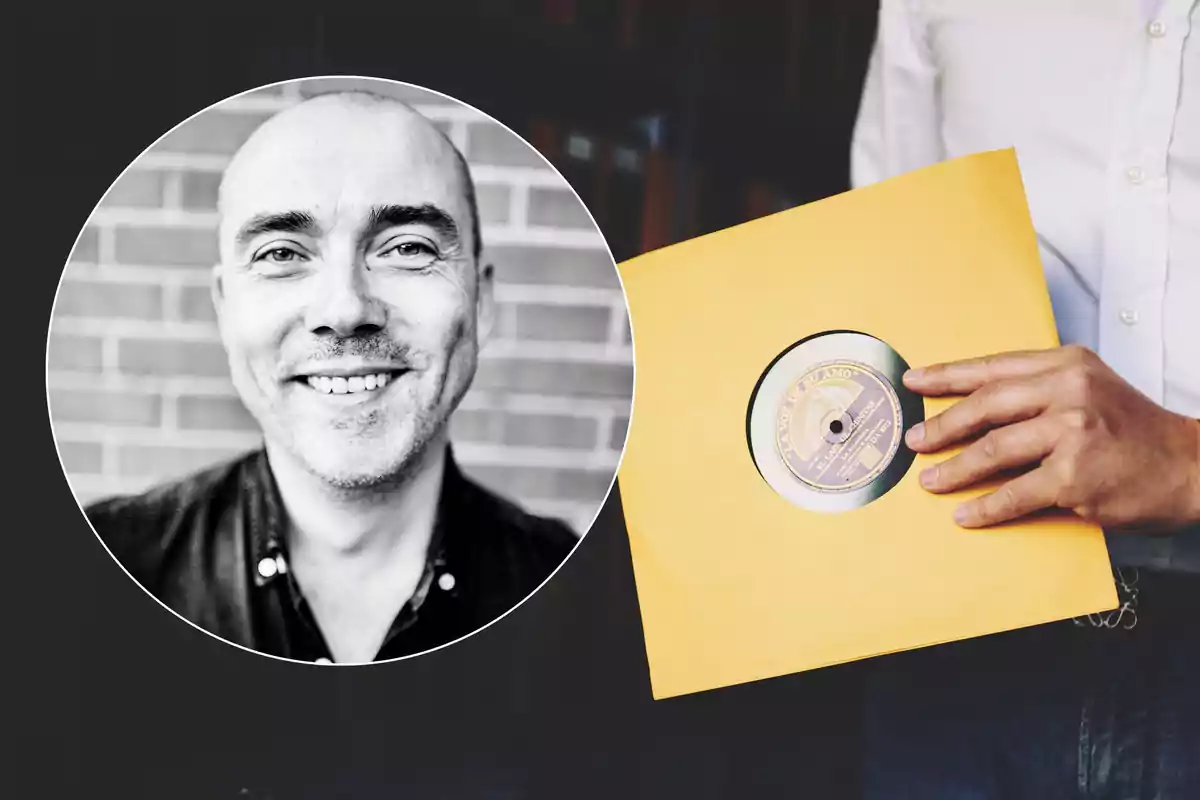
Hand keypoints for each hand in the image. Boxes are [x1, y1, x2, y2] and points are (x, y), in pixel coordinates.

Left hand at [903, 345, 1199, 530]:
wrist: (1190, 465)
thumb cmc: (1133, 430)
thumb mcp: (1090, 387)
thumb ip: (1039, 389)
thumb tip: (976, 405)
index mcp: (1065, 364)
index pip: (993, 367)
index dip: (947, 375)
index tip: (914, 382)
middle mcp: (1067, 391)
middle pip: (984, 406)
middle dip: (942, 425)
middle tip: (915, 440)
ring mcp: (1071, 433)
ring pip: (992, 451)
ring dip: (954, 469)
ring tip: (931, 480)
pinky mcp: (1073, 475)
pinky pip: (1014, 493)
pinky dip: (985, 506)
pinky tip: (966, 513)